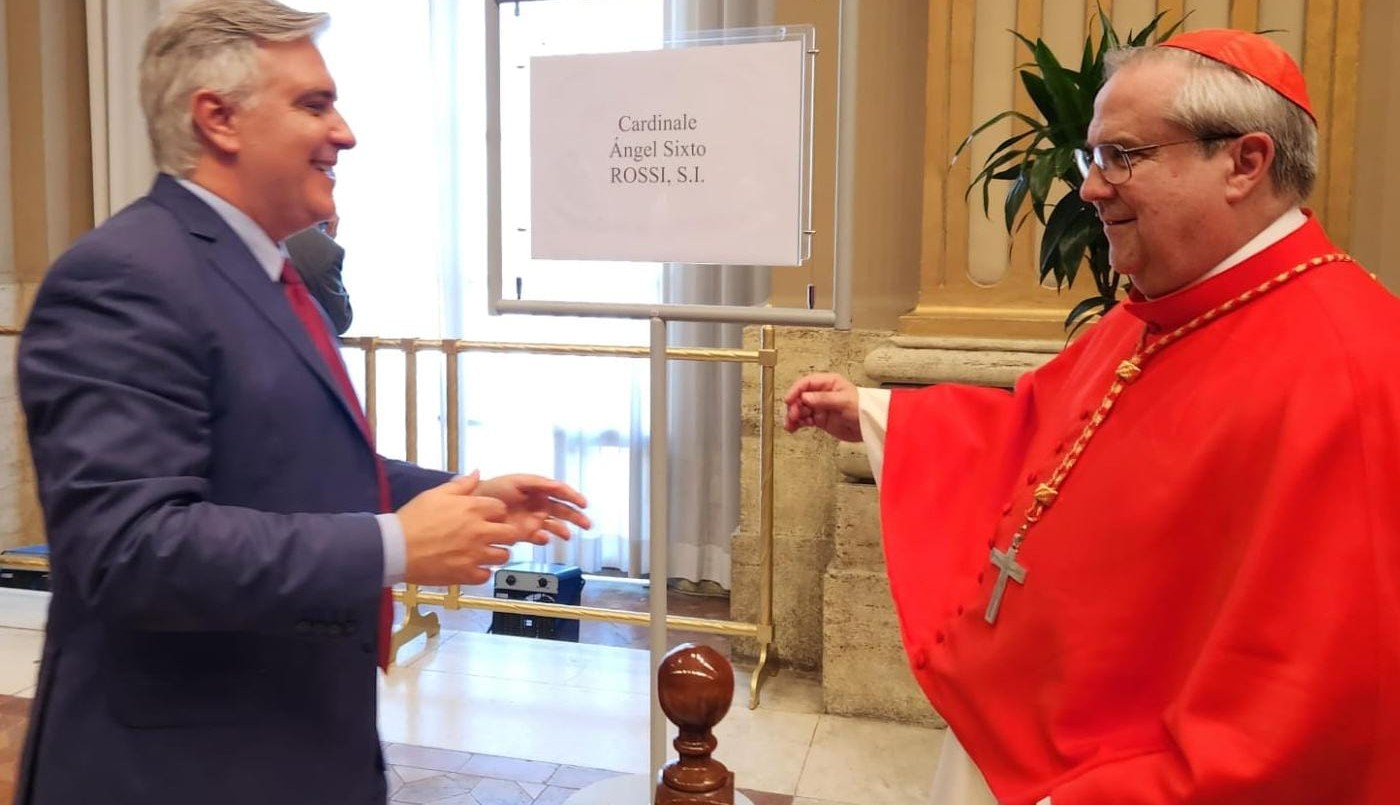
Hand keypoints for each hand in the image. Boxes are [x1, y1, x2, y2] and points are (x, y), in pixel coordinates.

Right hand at [398, 471, 531, 585]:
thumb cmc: (412, 520)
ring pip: (503, 556)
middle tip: (494, 536)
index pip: (502, 509)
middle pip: (511, 534)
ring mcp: (474, 554)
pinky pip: (486, 575)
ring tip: (484, 552)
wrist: (395, 547)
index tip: (490, 517)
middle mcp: (479, 531)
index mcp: (473, 509)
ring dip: (496, 554)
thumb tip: (476, 473)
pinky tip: (472, 567)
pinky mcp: (465, 574)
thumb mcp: (435, 494)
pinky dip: (481, 572)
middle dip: (504, 534)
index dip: (496, 513)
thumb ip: (460, 484)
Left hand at [475, 473, 590, 541]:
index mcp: (538, 489)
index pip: (560, 492)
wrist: (474, 506)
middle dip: (575, 517)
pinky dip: (544, 539)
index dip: (573, 497)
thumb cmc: (492, 489)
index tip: (583, 503)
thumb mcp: (515, 481)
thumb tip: (555, 485)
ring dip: (563, 530)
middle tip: (587, 524)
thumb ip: (536, 483)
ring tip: (568, 536)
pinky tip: (545, 539)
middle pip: (562, 510)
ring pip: (554, 525)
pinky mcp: (525, 533)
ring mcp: (532, 519)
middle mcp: (538, 504)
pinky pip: (540, 537)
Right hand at [783, 372, 862, 441]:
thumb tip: (806, 397)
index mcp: (829, 383)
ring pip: (800, 409)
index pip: (807, 383)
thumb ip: (824, 399)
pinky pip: (804, 419)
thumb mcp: (844, 401)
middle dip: (794, 406)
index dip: (796, 390)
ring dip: (793, 416)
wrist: (870, 426)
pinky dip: (797, 423)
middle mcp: (823, 393)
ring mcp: (821, 406)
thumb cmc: (863, 408)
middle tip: (793, 415)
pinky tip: (794, 427)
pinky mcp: (820, 419)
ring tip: (790, 425)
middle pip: (800, 396)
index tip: (789, 399)